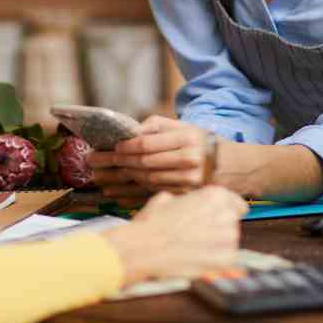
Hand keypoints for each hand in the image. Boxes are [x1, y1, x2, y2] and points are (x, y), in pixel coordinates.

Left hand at [89, 115, 216, 196]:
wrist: (228, 167)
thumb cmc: (200, 143)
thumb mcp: (183, 127)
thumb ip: (156, 127)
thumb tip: (129, 134)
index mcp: (188, 139)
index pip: (148, 144)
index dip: (127, 146)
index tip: (113, 147)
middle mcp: (189, 161)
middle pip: (144, 163)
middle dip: (117, 162)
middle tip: (95, 161)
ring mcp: (188, 181)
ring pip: (146, 179)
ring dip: (120, 178)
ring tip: (100, 176)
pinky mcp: (184, 195)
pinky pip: (152, 193)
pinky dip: (131, 192)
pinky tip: (114, 192)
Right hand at [100, 186, 246, 284]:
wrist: (145, 248)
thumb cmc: (152, 223)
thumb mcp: (166, 199)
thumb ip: (184, 200)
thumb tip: (185, 204)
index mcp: (214, 195)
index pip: (236, 203)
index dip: (228, 211)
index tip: (220, 219)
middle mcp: (225, 213)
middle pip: (232, 221)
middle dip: (219, 227)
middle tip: (199, 234)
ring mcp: (228, 237)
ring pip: (230, 240)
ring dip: (217, 244)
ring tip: (195, 247)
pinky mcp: (225, 258)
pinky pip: (227, 258)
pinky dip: (216, 260)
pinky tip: (198, 258)